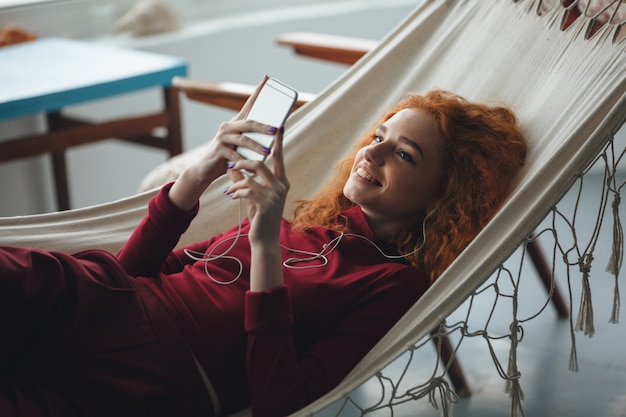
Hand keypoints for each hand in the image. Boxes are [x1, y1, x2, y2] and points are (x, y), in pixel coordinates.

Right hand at [169, 76, 279, 210]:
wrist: (204, 170)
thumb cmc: (228, 158)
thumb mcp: (242, 147)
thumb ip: (254, 139)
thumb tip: (275, 133)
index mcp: (235, 123)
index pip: (249, 104)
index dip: (258, 91)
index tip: (267, 78)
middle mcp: (227, 127)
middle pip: (248, 123)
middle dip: (263, 126)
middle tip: (276, 129)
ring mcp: (221, 137)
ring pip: (243, 139)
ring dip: (256, 146)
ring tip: (267, 151)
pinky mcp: (217, 150)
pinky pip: (234, 154)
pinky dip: (243, 160)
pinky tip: (251, 166)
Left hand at [225, 125, 288, 246]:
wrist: (264, 239)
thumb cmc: (260, 217)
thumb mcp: (252, 196)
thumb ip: (244, 180)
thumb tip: (232, 167)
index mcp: (282, 182)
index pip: (279, 158)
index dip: (278, 142)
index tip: (278, 127)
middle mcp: (281, 187)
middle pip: (261, 163)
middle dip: (243, 162)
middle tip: (231, 165)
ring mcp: (275, 195)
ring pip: (251, 176)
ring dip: (236, 180)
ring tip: (229, 188)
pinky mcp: (266, 204)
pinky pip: (247, 189)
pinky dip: (236, 191)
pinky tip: (231, 196)